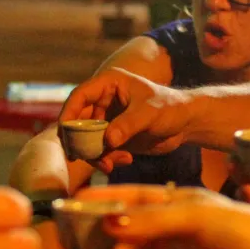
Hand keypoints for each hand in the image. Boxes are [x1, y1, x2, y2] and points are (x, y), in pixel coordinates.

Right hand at [59, 68, 193, 172]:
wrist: (185, 124)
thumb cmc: (171, 108)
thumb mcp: (150, 114)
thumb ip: (128, 125)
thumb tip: (109, 140)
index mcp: (109, 83)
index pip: (80, 96)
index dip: (68, 113)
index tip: (64, 133)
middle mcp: (104, 100)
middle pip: (78, 121)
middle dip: (78, 141)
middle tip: (80, 158)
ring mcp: (107, 119)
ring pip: (86, 139)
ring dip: (93, 154)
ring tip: (109, 165)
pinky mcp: (113, 136)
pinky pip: (99, 150)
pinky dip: (104, 159)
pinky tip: (121, 161)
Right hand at [76, 185, 249, 248]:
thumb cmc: (240, 232)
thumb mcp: (195, 216)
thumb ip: (152, 220)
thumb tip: (108, 223)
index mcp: (181, 204)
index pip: (136, 198)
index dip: (107, 198)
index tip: (76, 198)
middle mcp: (173, 233)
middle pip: (128, 229)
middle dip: (99, 228)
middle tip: (65, 228)